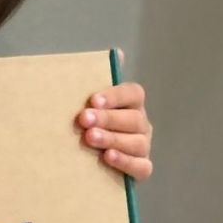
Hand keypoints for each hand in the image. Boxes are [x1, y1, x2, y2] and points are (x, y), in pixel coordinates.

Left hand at [76, 52, 153, 180]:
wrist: (80, 160)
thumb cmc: (85, 124)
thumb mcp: (87, 103)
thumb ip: (96, 80)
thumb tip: (117, 53)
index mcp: (131, 104)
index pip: (133, 93)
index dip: (115, 95)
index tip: (92, 100)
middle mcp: (140, 124)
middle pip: (133, 118)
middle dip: (108, 118)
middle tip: (84, 120)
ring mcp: (143, 146)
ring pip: (137, 142)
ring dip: (113, 139)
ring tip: (90, 138)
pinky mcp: (141, 169)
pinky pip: (142, 166)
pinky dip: (126, 162)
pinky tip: (108, 157)